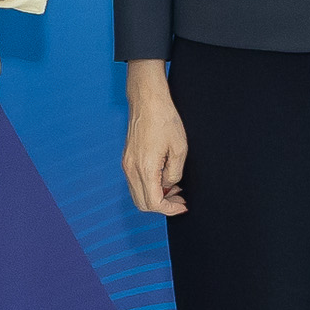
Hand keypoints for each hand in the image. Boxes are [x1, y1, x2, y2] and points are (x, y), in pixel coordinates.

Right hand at [123, 60, 187, 215]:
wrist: (148, 100)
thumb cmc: (164, 119)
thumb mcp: (179, 149)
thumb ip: (174, 174)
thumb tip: (168, 185)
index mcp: (145, 168)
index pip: (154, 202)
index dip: (170, 209)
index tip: (182, 206)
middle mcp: (131, 168)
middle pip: (142, 203)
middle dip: (162, 206)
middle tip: (179, 200)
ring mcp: (127, 164)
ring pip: (137, 194)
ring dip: (155, 197)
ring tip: (174, 189)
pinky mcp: (127, 159)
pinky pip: (135, 182)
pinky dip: (148, 187)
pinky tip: (163, 179)